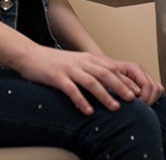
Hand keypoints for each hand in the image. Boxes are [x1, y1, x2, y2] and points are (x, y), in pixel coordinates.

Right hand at [13, 45, 161, 114]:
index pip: (110, 68)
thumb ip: (89, 70)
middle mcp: (80, 62)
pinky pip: (71, 89)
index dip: (125, 79)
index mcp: (86, 58)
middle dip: (121, 87)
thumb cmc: (52, 62)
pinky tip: (88, 111)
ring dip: (105, 95)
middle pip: (105, 74)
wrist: (29, 55)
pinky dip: (81, 100)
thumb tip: (106, 83)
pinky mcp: (56, 77)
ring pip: (91, 82)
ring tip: (115, 107)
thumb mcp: (74, 62)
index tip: (136, 91)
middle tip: (132, 99)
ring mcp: (68, 69)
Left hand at [108, 58, 164, 104]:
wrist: (100, 70)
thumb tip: (136, 94)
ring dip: (152, 100)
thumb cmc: (103, 75)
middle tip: (139, 109)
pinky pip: (157, 92)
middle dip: (149, 100)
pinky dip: (153, 99)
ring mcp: (145, 77)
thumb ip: (124, 85)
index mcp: (135, 69)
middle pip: (156, 88)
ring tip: (140, 107)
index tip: (136, 106)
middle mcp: (142, 72)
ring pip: (159, 90)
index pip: (148, 85)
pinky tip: (142, 104)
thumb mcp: (110, 80)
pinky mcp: (145, 84)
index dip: (144, 98)